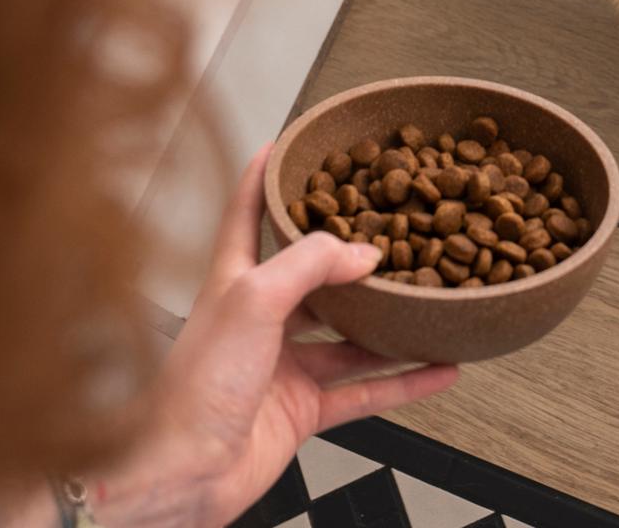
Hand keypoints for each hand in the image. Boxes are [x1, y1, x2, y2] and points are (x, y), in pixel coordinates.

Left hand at [88, 148, 459, 527]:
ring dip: (389, 324)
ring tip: (430, 302)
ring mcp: (281, 366)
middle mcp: (258, 320)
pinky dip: (403, 382)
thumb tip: (362, 253)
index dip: (266, 177)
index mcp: (233, 282)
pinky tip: (435, 370)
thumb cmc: (191, 390)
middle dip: (352, 257)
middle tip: (393, 231)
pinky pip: (365, 391)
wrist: (182, 473)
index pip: (248, 214)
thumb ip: (309, 266)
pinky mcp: (302, 410)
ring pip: (348, 336)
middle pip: (312, 276)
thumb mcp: (251, 301)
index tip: (289, 145)